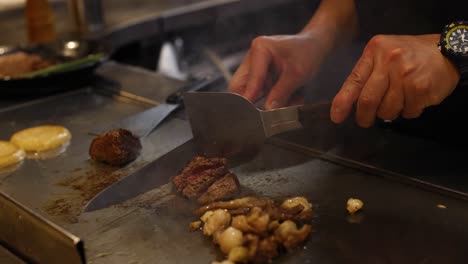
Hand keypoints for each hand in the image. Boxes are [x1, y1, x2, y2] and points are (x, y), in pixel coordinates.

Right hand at [228, 33, 327, 109]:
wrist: (315, 47)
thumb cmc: (307, 53)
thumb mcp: (297, 75)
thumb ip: (281, 93)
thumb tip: (268, 110)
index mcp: (259, 49)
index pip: (247, 81)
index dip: (249, 99)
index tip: (252, 115)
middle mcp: (252, 58)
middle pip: (240, 88)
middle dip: (254, 103)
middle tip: (268, 113)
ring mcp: (255, 69)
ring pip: (251, 95)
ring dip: (269, 102)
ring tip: (292, 98)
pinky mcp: (260, 78)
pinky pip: (260, 96)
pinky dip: (275, 100)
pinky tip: (292, 96)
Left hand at [330, 34, 460, 126]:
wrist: (446, 50)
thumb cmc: (409, 55)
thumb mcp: (384, 53)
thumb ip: (367, 72)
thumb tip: (350, 102)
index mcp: (375, 51)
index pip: (353, 80)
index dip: (342, 102)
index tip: (336, 117)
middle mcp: (389, 61)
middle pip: (367, 100)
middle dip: (363, 116)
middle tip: (364, 121)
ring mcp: (406, 75)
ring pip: (386, 110)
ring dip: (388, 114)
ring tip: (396, 102)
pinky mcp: (421, 89)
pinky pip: (407, 112)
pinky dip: (407, 112)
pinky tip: (413, 100)